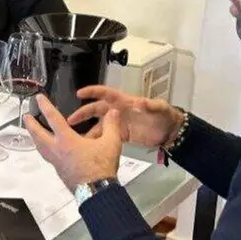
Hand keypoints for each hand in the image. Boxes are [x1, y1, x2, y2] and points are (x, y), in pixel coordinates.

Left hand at [24, 95, 122, 191]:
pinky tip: (49, 151)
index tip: (39, 98)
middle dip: (30, 124)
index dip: (45, 106)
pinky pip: (48, 157)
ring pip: (40, 147)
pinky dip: (44, 150)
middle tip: (26, 117)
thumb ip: (112, 125)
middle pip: (38, 134)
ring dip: (35, 138)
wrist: (96, 191)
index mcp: (67, 140)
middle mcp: (57, 150)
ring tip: (33, 133)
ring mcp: (56, 162)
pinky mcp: (59, 171)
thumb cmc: (101, 167)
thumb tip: (113, 112)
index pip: (53, 118)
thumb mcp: (111, 143)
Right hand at [67, 86, 183, 149]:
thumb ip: (152, 104)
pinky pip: (105, 137)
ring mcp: (118, 124)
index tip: (80, 93)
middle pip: (96, 110)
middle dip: (82, 114)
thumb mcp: (161, 108)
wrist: (169, 132)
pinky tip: (88, 147)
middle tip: (70, 120)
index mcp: (124, 102)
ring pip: (98, 126)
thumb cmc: (165, 116)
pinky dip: (96, 141)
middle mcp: (118, 111)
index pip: (106, 94)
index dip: (93, 92)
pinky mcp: (120, 135)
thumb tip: (142, 102)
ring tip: (75, 138)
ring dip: (87, 131)